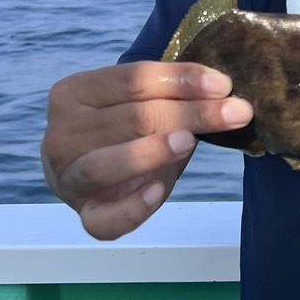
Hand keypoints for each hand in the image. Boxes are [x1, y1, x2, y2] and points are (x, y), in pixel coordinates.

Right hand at [41, 62, 251, 240]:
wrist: (86, 171)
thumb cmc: (123, 130)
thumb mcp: (140, 103)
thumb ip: (169, 94)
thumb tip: (224, 90)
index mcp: (74, 93)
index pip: (132, 80)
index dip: (181, 80)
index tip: (223, 84)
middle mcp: (62, 135)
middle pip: (131, 118)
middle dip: (190, 113)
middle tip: (237, 112)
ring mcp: (68, 179)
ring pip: (105, 165)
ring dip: (151, 152)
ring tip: (190, 141)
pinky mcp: (85, 216)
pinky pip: (104, 220)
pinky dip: (130, 208)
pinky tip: (157, 192)